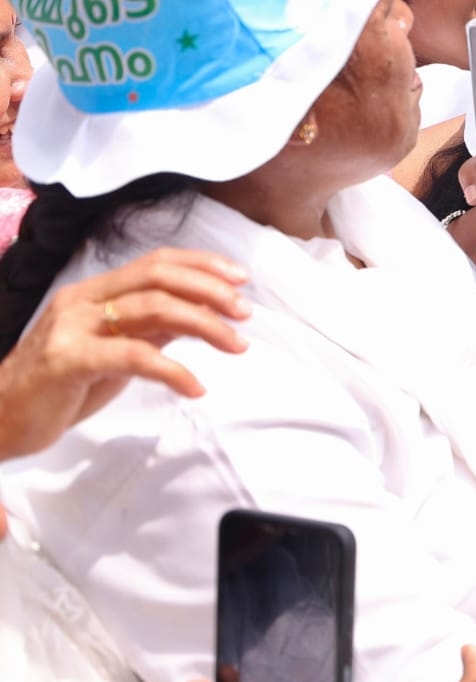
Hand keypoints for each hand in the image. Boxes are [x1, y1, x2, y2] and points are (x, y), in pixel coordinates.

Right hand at [0, 248, 249, 463]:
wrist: (0, 420)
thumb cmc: (61, 386)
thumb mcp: (113, 349)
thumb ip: (150, 328)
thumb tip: (201, 314)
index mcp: (95, 290)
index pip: (157, 262)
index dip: (203, 265)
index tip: (241, 279)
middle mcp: (83, 299)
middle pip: (159, 276)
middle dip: (211, 290)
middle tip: (245, 313)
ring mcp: (73, 327)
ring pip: (153, 309)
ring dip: (205, 325)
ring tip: (237, 345)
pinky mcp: (68, 361)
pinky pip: (134, 356)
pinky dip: (174, 370)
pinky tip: (196, 387)